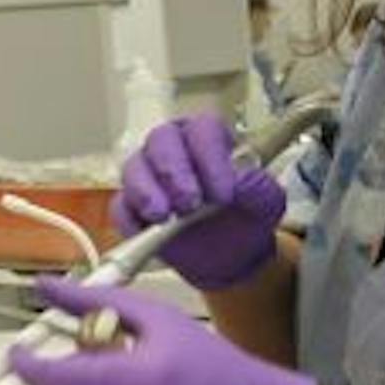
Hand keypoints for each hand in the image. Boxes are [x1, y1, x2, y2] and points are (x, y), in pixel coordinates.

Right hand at [115, 116, 286, 291]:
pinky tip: (145, 231)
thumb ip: (259, 187)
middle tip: (189, 204)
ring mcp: (147, 175)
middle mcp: (172, 148)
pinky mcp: (131, 207)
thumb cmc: (244, 215)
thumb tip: (241, 179)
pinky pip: (120, 206)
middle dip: (174, 172)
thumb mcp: (265, 202)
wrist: (229, 253)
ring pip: (134, 169)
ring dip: (146, 192)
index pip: (202, 130)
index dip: (210, 157)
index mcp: (207, 137)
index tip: (223, 192)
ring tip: (163, 217)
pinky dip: (130, 219)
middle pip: (161, 141)